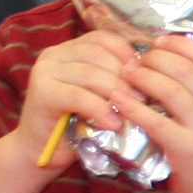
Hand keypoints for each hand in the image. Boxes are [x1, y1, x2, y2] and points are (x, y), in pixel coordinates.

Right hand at [13, 29, 135, 167]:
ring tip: (133, 112)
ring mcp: (45, 71)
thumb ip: (116, 82)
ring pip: (90, 73)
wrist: (43, 153)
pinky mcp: (41, 92)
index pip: (103, 39)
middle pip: (99, 54)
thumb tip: (152, 77)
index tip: (147, 75)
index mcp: (70, 50)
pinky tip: (114, 124)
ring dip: (117, 94)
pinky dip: (100, 109)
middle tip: (145, 100)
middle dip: (126, 77)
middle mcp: (54, 54)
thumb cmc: (78, 127)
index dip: (127, 54)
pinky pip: (78, 96)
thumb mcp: (101, 99)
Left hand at [110, 33, 192, 192]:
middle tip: (135, 61)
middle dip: (153, 58)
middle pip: (183, 67)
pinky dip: (132, 107)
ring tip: (126, 74)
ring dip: (141, 76)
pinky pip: (154, 121)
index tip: (157, 42)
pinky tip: (117, 99)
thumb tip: (165, 54)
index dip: (178, 43)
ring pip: (168, 88)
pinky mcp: (187, 148)